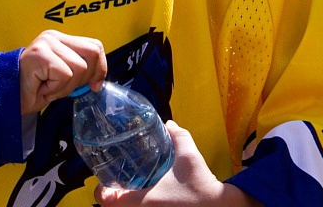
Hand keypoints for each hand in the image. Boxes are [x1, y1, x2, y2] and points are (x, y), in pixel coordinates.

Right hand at [19, 30, 106, 114]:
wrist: (9, 98)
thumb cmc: (35, 88)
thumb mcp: (64, 76)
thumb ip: (80, 70)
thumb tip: (98, 80)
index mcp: (61, 39)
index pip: (95, 46)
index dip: (100, 68)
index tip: (94, 85)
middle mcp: (53, 36)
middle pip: (91, 54)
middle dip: (84, 78)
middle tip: (63, 86)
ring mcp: (46, 44)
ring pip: (79, 67)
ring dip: (66, 87)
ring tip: (48, 87)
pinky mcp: (40, 54)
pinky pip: (64, 75)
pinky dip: (56, 88)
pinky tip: (42, 87)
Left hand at [96, 122, 259, 205]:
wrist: (221, 206)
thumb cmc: (202, 186)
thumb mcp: (189, 157)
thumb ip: (178, 137)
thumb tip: (169, 124)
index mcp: (145, 201)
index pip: (107, 201)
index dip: (101, 190)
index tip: (104, 180)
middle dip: (112, 196)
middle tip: (115, 181)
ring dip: (124, 202)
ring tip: (127, 187)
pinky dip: (138, 205)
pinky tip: (145, 195)